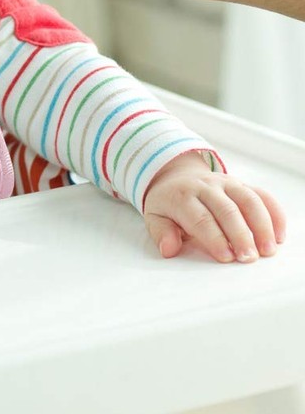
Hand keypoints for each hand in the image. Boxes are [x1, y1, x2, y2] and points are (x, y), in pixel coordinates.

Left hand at [143, 152, 285, 262]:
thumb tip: (169, 249)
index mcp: (182, 196)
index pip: (200, 218)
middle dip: (240, 235)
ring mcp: (226, 183)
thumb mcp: (155, 216)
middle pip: (227, 210)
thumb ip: (161, 233)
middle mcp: (206, 186)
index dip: (214, 238)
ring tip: (268, 250)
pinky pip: (262, 195)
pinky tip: (279, 235)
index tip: (226, 257)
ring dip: (261, 225)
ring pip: (248, 200)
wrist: (176, 176)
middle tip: (249, 258)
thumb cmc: (169, 203)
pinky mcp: (241, 184)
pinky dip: (274, 213)